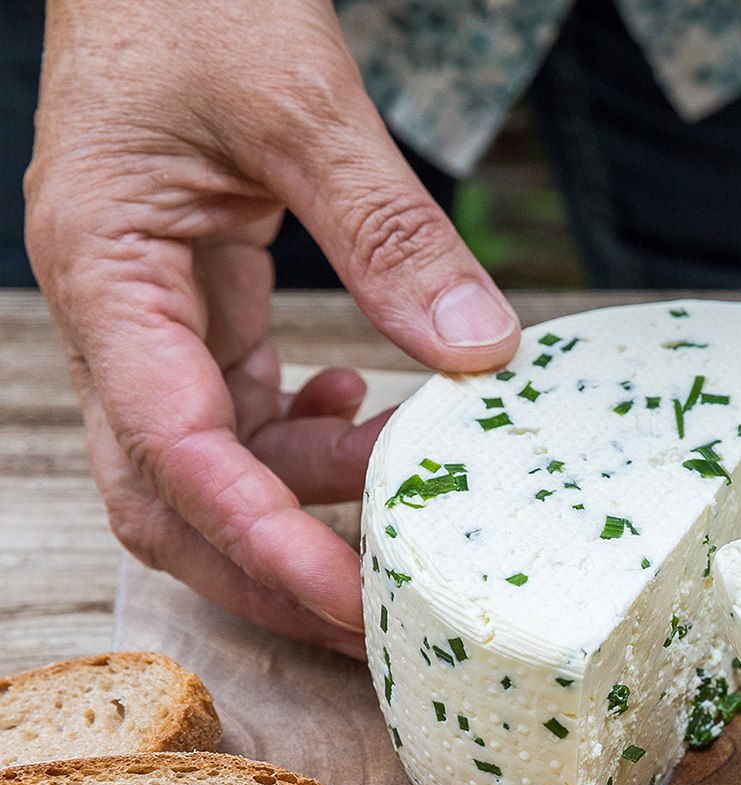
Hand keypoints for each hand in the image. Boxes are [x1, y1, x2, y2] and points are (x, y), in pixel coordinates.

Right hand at [28, 0, 519, 656]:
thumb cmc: (196, 0)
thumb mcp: (303, 104)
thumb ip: (389, 231)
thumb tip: (478, 352)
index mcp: (108, 271)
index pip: (173, 448)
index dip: (261, 537)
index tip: (348, 596)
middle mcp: (113, 310)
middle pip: (166, 495)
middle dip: (266, 567)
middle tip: (378, 613)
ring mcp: (149, 312)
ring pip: (207, 461)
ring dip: (305, 496)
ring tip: (410, 487)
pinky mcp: (192, 300)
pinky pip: (236, 406)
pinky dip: (305, 436)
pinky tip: (367, 414)